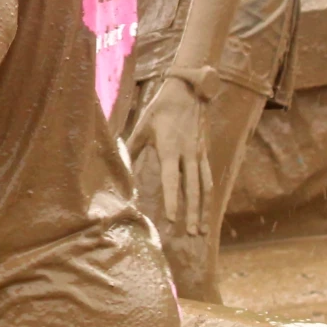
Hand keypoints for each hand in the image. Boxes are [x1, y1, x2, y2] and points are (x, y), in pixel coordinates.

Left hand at [129, 77, 213, 234]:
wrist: (188, 91)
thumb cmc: (160, 109)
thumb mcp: (143, 126)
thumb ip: (131, 147)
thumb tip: (117, 164)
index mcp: (170, 149)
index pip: (172, 181)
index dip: (172, 201)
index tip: (172, 220)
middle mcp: (188, 155)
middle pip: (192, 190)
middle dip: (193, 214)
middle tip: (193, 235)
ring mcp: (199, 155)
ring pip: (204, 188)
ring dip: (203, 210)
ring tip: (202, 231)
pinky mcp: (204, 154)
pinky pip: (208, 179)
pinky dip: (208, 196)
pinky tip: (207, 210)